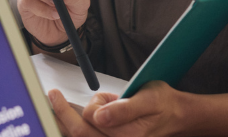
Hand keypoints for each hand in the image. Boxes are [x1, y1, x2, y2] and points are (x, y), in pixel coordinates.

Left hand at [48, 82, 188, 136]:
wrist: (175, 116)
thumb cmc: (162, 105)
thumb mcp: (148, 99)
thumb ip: (124, 108)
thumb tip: (100, 116)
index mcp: (127, 136)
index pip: (90, 120)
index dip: (81, 105)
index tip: (59, 94)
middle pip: (79, 133)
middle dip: (63, 114)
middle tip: (52, 96)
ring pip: (79, 136)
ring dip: (71, 120)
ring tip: (86, 103)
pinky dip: (77, 126)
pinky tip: (80, 116)